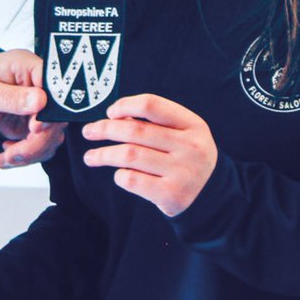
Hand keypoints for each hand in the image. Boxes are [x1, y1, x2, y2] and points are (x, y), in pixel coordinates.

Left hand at [0, 50, 66, 167]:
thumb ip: (8, 97)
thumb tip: (41, 101)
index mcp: (27, 66)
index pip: (55, 84)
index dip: (51, 108)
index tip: (35, 129)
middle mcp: (38, 84)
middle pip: (57, 114)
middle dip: (38, 140)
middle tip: (15, 154)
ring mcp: (38, 105)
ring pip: (53, 132)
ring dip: (32, 151)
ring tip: (6, 158)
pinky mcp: (34, 123)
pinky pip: (43, 142)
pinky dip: (28, 155)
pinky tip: (8, 155)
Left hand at [82, 94, 217, 217]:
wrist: (211, 194)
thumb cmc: (187, 157)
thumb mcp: (184, 133)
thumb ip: (157, 123)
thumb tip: (117, 116)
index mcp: (193, 124)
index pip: (153, 105)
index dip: (125, 105)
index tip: (110, 112)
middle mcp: (190, 146)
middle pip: (136, 131)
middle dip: (106, 129)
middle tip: (89, 132)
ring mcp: (181, 171)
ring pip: (130, 156)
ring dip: (103, 155)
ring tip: (90, 157)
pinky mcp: (170, 194)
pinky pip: (133, 180)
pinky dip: (119, 176)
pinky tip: (118, 175)